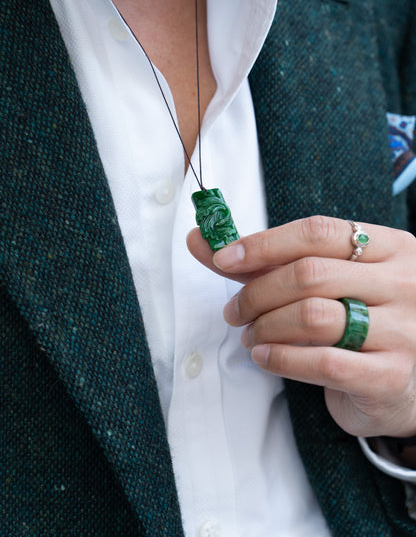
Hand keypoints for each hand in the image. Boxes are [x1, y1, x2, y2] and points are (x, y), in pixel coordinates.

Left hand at [187, 215, 415, 438]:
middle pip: (310, 274)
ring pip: (313, 316)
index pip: (318, 232)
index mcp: (391, 248)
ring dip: (265, 326)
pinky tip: (264, 357)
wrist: (407, 385)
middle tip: (234, 311)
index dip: (264, 243)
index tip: (224, 258)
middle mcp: (403, 283)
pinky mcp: (391, 376)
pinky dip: (281, 359)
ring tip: (250, 335)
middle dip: (257, 292)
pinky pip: (324, 362)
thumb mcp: (329, 283)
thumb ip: (267, 261)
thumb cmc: (361, 322)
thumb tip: (201, 239)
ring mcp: (403, 330)